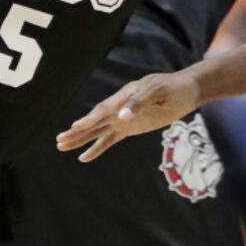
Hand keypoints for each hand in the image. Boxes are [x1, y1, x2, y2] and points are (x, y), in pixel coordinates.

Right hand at [55, 70, 200, 161]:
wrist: (186, 91)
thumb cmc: (172, 88)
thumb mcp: (159, 91)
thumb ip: (140, 102)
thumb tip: (122, 117)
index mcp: (125, 95)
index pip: (104, 109)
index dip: (90, 119)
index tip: (75, 127)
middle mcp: (119, 107)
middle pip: (95, 121)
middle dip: (77, 132)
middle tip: (59, 141)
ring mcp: (123, 118)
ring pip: (98, 131)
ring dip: (81, 139)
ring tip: (62, 146)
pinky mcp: (129, 128)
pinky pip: (110, 139)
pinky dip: (97, 148)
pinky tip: (84, 157)